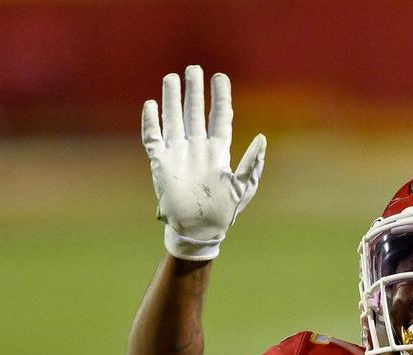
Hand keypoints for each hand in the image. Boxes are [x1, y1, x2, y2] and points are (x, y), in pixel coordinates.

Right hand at [141, 65, 265, 260]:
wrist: (199, 229)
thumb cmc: (224, 212)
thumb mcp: (243, 188)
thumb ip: (252, 165)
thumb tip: (262, 140)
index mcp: (218, 152)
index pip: (220, 117)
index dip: (220, 97)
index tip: (220, 77)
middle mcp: (198, 148)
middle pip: (195, 112)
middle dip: (195, 91)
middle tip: (194, 68)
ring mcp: (179, 154)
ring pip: (174, 119)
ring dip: (171, 99)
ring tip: (171, 77)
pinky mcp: (161, 163)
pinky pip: (153, 137)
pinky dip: (151, 121)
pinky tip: (150, 105)